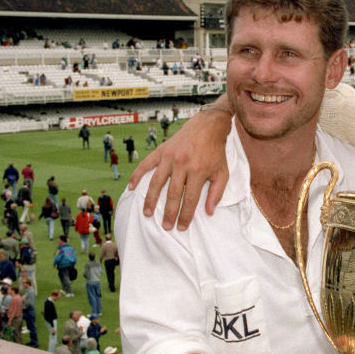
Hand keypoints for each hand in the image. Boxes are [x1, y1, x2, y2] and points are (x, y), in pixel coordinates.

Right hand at [128, 106, 232, 230]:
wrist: (207, 127)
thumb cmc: (216, 152)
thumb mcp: (223, 172)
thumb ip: (217, 193)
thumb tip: (209, 212)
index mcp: (198, 170)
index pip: (190, 198)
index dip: (186, 215)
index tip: (181, 227)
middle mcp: (182, 164)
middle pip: (173, 194)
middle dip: (169, 212)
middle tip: (166, 226)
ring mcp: (170, 157)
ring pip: (156, 182)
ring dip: (150, 199)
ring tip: (147, 213)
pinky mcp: (161, 150)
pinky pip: (146, 164)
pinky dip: (137, 176)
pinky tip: (132, 188)